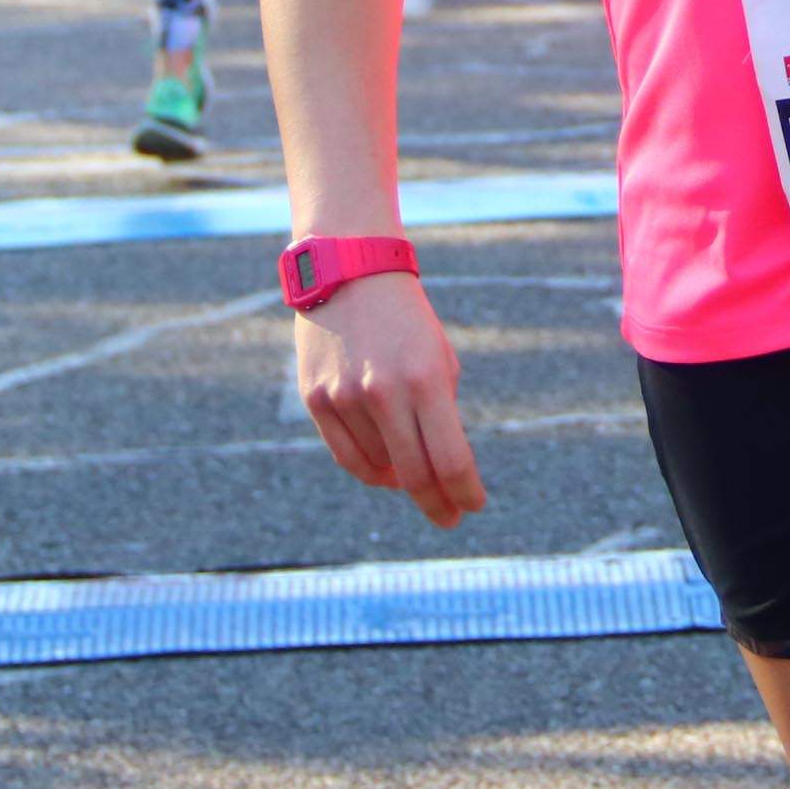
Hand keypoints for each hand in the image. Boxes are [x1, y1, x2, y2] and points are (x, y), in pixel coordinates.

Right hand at [295, 269, 485, 526]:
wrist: (350, 271)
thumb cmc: (407, 321)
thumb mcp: (440, 359)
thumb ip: (442, 415)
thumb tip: (442, 473)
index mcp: (427, 379)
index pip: (452, 459)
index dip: (466, 492)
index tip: (474, 506)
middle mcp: (384, 392)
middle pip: (415, 475)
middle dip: (438, 504)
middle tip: (449, 517)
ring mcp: (345, 397)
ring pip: (379, 468)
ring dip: (402, 480)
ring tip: (416, 477)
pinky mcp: (316, 398)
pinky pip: (347, 456)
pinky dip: (371, 471)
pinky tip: (387, 473)